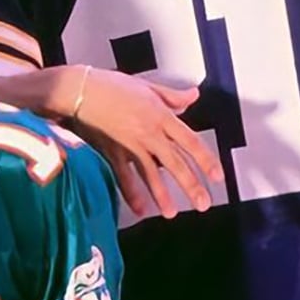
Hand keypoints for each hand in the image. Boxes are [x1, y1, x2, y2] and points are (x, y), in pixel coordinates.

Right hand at [74, 69, 221, 218]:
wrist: (82, 90)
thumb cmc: (112, 86)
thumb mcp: (148, 86)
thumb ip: (173, 96)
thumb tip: (192, 96)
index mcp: (161, 116)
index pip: (191, 142)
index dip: (206, 160)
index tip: (217, 176)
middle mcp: (149, 132)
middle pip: (175, 163)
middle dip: (191, 185)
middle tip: (203, 204)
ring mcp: (130, 145)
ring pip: (151, 174)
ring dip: (162, 195)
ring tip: (171, 213)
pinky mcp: (113, 152)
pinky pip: (124, 176)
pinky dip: (131, 194)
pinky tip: (140, 209)